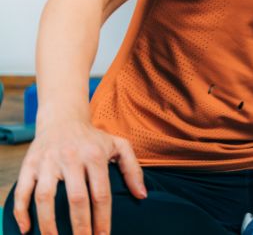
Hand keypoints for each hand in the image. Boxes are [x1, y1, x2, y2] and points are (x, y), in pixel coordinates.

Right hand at [13, 120, 146, 234]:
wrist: (62, 118)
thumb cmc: (93, 138)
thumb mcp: (119, 146)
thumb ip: (133, 170)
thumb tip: (142, 195)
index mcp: (95, 156)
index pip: (101, 193)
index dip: (102, 218)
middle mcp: (71, 158)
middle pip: (76, 198)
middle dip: (80, 225)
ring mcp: (48, 162)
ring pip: (45, 197)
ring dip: (48, 223)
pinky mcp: (29, 164)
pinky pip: (22, 190)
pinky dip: (21, 211)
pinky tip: (26, 228)